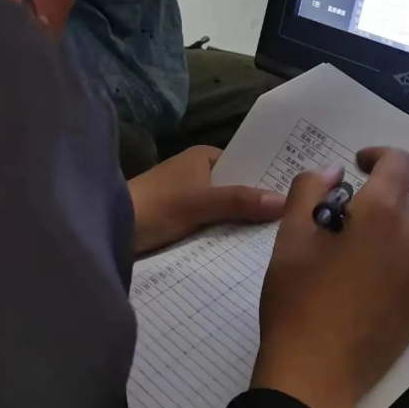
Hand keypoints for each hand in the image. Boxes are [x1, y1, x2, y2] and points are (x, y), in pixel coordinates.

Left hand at [129, 145, 285, 258]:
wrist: (108, 229)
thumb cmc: (155, 206)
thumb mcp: (200, 203)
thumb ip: (240, 201)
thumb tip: (286, 201)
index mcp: (203, 157)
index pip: (247, 163)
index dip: (270, 176)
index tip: (300, 192)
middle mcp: (198, 173)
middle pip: (238, 189)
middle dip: (259, 204)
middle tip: (298, 221)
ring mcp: (189, 199)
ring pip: (227, 210)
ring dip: (244, 223)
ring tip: (282, 237)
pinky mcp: (181, 222)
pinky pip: (213, 226)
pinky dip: (226, 235)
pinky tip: (248, 250)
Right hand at [252, 149, 408, 407]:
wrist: (315, 373)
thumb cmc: (298, 298)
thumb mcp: (291, 235)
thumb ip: (310, 189)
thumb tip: (333, 175)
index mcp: (385, 215)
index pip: (400, 164)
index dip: (378, 156)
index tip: (355, 166)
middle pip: (402, 203)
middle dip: (373, 202)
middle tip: (334, 221)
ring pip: (406, 240)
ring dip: (381, 236)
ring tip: (343, 260)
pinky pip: (407, 274)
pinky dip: (387, 268)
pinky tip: (355, 292)